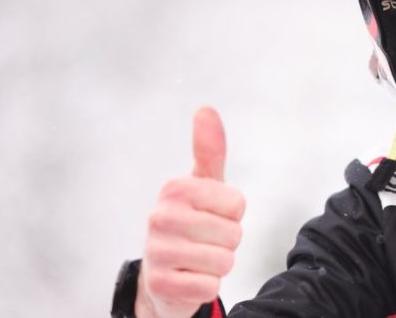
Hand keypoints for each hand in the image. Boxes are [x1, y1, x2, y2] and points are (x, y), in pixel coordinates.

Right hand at [137, 107, 245, 317]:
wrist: (162, 274)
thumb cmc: (190, 223)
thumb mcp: (202, 186)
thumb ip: (209, 151)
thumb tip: (205, 109)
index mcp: (174, 190)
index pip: (237, 205)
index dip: (232, 214)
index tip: (211, 215)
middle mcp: (160, 218)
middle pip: (233, 234)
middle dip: (226, 241)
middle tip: (204, 240)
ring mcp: (158, 253)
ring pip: (224, 261)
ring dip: (218, 265)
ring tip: (197, 259)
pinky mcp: (161, 285)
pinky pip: (210, 286)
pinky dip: (206, 286)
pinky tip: (188, 278)